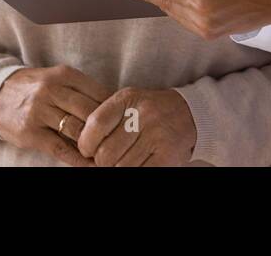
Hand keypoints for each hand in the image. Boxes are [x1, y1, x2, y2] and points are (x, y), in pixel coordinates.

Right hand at [0, 65, 112, 165]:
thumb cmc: (35, 87)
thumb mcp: (57, 78)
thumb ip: (81, 89)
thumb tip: (113, 106)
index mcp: (63, 75)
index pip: (98, 92)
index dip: (114, 110)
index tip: (125, 121)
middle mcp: (51, 90)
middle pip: (90, 112)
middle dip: (107, 128)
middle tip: (121, 140)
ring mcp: (39, 112)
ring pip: (77, 130)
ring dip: (94, 144)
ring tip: (108, 153)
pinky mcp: (30, 133)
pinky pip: (60, 148)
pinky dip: (77, 158)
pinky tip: (89, 163)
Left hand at [76, 87, 196, 166]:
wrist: (190, 113)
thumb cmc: (150, 112)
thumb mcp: (128, 103)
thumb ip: (105, 120)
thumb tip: (80, 149)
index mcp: (128, 98)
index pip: (96, 124)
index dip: (86, 143)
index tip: (88, 149)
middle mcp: (143, 114)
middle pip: (105, 153)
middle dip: (101, 161)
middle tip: (107, 159)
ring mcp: (156, 135)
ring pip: (120, 167)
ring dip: (118, 168)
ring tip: (124, 160)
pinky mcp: (167, 155)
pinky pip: (139, 172)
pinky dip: (133, 171)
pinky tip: (135, 164)